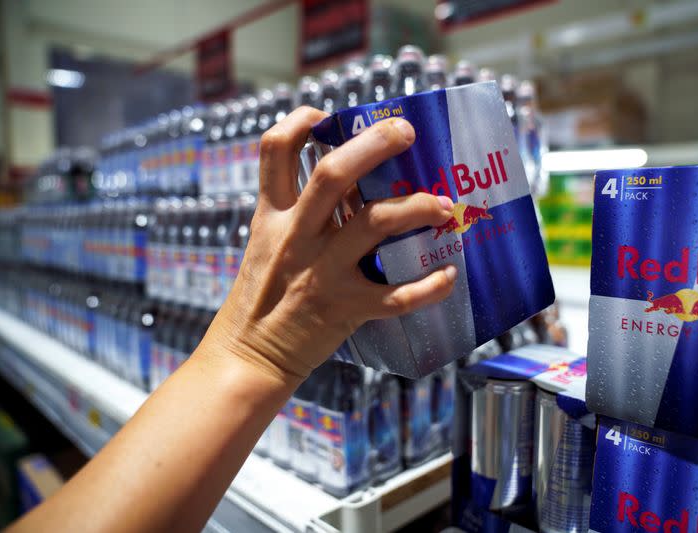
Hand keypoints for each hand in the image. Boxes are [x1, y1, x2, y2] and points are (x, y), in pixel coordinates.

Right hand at [205, 107, 456, 381]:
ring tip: (444, 205)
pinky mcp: (346, 307)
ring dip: (415, 208)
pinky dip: (429, 286)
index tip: (326, 115)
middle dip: (374, 144)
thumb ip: (296, 215)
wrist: (249, 355)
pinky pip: (396, 296)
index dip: (299, 122)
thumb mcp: (265, 245)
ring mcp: (323, 272)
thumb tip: (345, 187)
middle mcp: (297, 237)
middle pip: (333, 175)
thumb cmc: (262, 298)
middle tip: (405, 132)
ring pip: (374, 224)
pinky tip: (448, 274)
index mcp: (272, 217)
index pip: (274, 151)